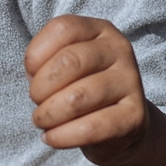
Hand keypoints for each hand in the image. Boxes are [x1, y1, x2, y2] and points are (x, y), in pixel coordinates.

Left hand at [25, 15, 150, 164]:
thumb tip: (35, 79)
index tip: (31, 74)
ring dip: (48, 115)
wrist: (121, 125)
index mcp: (100, 30)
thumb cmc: (82, 90)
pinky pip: (90, 128)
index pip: (63, 28)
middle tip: (36, 102)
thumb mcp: (63, 68)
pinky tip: (52, 137)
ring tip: (42, 121)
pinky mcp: (133, 116)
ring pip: (76, 98)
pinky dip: (61, 136)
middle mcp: (119, 49)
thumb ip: (45, 64)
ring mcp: (130, 81)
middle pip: (69, 61)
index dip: (36, 54)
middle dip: (40, 88)